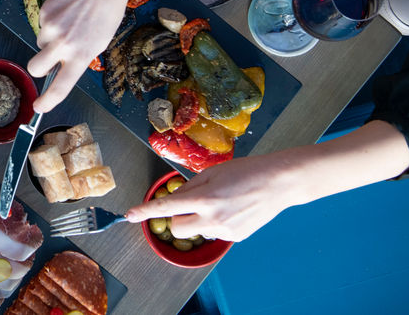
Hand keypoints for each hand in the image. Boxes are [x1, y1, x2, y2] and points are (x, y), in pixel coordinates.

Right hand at [26, 0, 135, 111]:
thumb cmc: (107, 11)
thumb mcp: (100, 41)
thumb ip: (80, 56)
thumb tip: (61, 66)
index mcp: (83, 54)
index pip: (62, 86)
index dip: (48, 100)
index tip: (38, 107)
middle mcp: (64, 44)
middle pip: (36, 68)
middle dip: (38, 68)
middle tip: (48, 60)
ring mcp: (52, 27)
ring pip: (40, 43)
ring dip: (50, 39)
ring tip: (70, 23)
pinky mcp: (44, 12)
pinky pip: (42, 25)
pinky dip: (52, 21)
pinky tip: (67, 10)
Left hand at [125, 153, 298, 241]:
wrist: (278, 183)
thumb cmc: (245, 171)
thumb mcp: (211, 172)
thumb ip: (189, 188)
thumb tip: (174, 200)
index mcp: (204, 198)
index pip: (166, 208)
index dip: (145, 211)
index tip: (129, 215)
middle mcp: (212, 218)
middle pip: (178, 227)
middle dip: (177, 217)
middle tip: (190, 203)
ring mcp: (225, 230)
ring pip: (198, 230)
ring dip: (199, 220)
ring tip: (220, 203)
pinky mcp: (236, 237)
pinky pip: (215, 232)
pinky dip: (216, 223)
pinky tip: (232, 210)